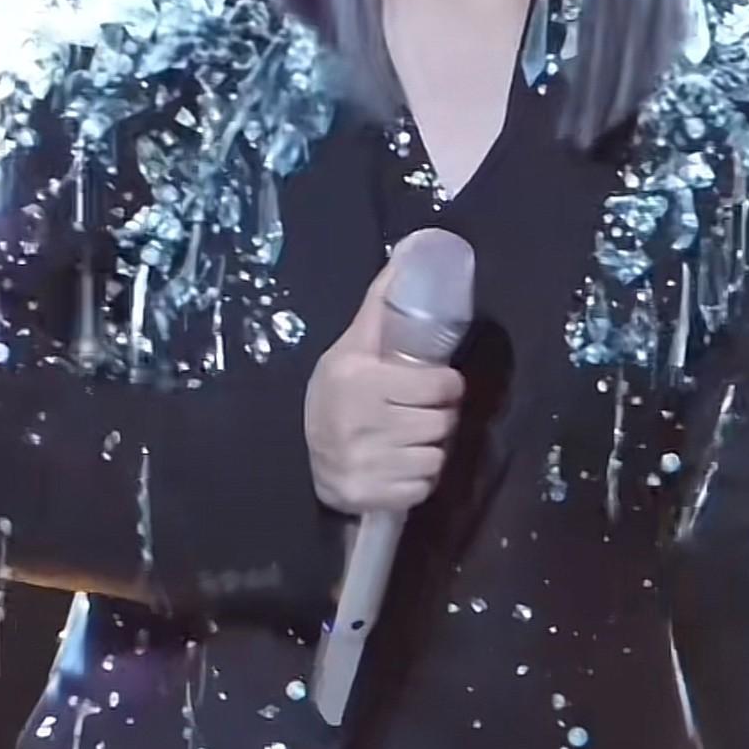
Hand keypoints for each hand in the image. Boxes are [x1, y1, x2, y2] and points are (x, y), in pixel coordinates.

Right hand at [304, 240, 465, 516]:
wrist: (301, 455)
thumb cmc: (337, 394)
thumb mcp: (352, 347)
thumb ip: (381, 305)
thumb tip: (410, 253)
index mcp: (359, 379)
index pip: (441, 386)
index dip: (447, 387)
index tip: (437, 387)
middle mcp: (360, 422)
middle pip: (442, 424)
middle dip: (438, 419)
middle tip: (419, 415)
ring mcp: (363, 463)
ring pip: (436, 457)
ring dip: (429, 451)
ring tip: (407, 441)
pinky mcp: (368, 496)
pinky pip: (422, 488)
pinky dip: (417, 481)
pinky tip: (397, 467)